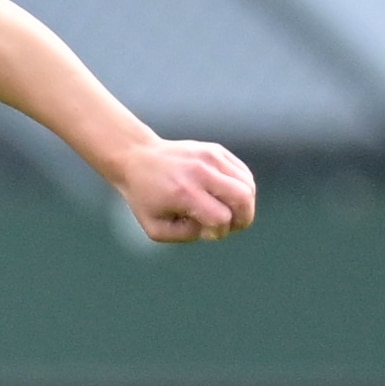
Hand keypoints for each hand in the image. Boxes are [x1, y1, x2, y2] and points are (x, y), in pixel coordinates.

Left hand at [110, 137, 255, 243]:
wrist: (136, 158)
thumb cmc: (145, 197)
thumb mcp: (155, 227)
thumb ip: (186, 235)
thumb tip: (214, 229)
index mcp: (183, 193)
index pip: (221, 217)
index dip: (220, 231)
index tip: (206, 231)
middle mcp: (200, 172)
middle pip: (243, 198)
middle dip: (244, 219)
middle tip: (233, 225)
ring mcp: (210, 158)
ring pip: (248, 185)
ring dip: (246, 204)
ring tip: (230, 211)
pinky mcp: (217, 150)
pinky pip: (244, 174)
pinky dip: (243, 189)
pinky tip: (227, 196)